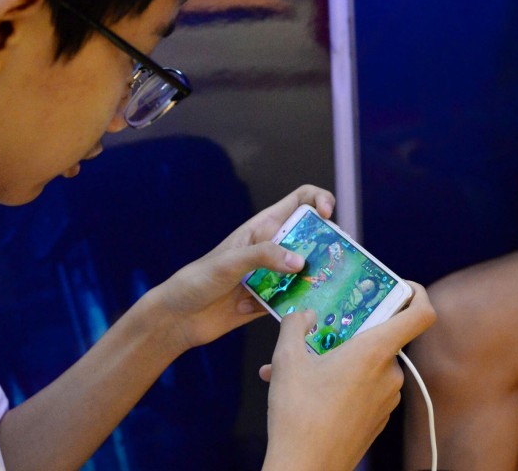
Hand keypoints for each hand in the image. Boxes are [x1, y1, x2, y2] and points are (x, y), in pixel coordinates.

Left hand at [152, 185, 336, 352]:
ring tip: (332, 286)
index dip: (319, 200)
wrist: (179, 318)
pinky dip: (307, 303)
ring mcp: (274, 276)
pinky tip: (312, 311)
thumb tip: (300, 262)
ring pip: (309, 271)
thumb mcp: (230, 261)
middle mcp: (273, 249)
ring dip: (321, 277)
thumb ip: (264, 256)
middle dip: (330, 244)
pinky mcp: (273, 302)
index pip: (300, 201)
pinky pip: (298, 300)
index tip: (327, 216)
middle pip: (312, 237)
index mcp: (263, 228)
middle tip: (338, 258)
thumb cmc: (198, 280)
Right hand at [260, 282, 435, 470]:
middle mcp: (389, 374)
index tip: (400, 286)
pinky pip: (363, 388)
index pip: (421, 313)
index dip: (417, 293)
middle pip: (382, 337)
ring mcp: (386, 399)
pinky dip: (340, 383)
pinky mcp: (377, 419)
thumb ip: (297, 325)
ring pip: (367, 365)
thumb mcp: (286, 359)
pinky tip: (305, 391)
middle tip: (320, 331)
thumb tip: (305, 314)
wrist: (306, 470)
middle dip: (350, 331)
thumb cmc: (298, 416)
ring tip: (296, 367)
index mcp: (376, 352)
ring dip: (336, 360)